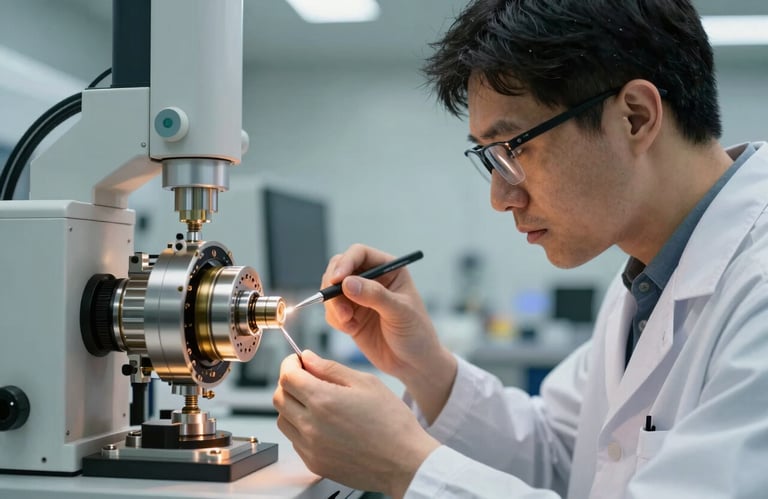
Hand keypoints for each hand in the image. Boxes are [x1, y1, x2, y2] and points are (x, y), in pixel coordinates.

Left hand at [273, 351, 439, 497]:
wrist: (404, 461)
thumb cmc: (392, 423)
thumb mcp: (365, 383)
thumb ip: (331, 368)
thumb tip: (308, 358)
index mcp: (323, 400)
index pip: (287, 376)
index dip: (290, 363)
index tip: (297, 360)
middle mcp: (311, 425)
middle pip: (279, 397)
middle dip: (288, 382)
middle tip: (305, 377)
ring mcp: (311, 447)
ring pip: (283, 419)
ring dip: (292, 406)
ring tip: (315, 402)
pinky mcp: (314, 463)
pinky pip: (295, 440)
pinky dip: (301, 427)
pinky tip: (323, 423)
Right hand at [322, 244, 456, 421]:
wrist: (414, 364)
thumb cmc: (416, 334)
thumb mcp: (400, 312)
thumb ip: (375, 296)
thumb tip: (347, 283)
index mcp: (388, 269)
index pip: (360, 253)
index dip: (345, 262)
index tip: (338, 279)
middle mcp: (371, 279)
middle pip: (339, 267)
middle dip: (332, 284)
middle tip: (334, 302)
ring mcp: (359, 297)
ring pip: (331, 289)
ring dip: (333, 305)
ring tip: (347, 322)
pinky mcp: (350, 315)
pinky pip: (331, 310)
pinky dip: (335, 319)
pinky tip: (351, 329)